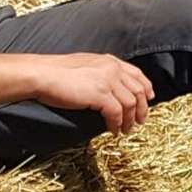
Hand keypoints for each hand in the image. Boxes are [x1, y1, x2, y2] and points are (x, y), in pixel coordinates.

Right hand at [32, 54, 153, 132]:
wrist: (43, 74)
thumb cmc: (57, 72)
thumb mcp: (86, 65)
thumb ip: (100, 71)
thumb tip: (107, 85)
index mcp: (110, 61)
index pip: (137, 74)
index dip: (146, 87)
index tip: (149, 98)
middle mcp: (113, 69)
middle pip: (138, 90)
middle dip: (142, 107)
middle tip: (140, 120)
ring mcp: (108, 81)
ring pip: (130, 103)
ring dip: (130, 119)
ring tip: (127, 130)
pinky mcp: (100, 95)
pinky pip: (116, 112)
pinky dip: (117, 123)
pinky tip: (113, 130)